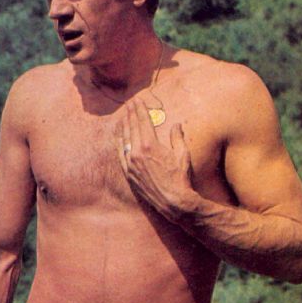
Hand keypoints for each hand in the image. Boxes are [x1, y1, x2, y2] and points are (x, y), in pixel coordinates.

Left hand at [116, 98, 195, 219]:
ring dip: (124, 125)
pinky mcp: (129, 174)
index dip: (140, 109)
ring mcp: (131, 164)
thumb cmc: (180, 178)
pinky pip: (120, 155)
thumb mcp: (182, 155)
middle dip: (131, 113)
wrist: (173, 202)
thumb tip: (177, 125)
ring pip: (124, 139)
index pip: (143, 121)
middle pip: (132, 127)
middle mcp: (137, 152)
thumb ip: (177, 137)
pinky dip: (119, 143)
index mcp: (150, 145)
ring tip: (124, 115)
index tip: (137, 100)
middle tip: (129, 103)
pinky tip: (118, 136)